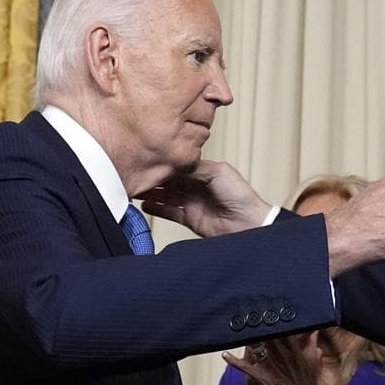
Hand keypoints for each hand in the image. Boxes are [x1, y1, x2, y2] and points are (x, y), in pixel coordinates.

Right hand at [139, 160, 271, 236]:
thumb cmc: (241, 197)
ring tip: (136, 189)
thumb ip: (195, 167)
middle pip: (170, 180)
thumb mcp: (218, 173)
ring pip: (167, 196)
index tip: (148, 159)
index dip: (164, 163)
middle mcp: (197, 187)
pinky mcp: (191, 219)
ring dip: (152, 192)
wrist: (248, 225)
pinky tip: (145, 205)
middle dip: (154, 177)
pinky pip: (170, 212)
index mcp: (204, 172)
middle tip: (136, 174)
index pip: (178, 166)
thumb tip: (175, 163)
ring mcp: (193, 203)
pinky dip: (157, 209)